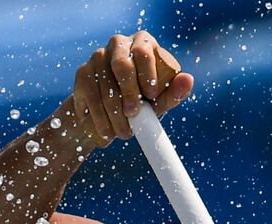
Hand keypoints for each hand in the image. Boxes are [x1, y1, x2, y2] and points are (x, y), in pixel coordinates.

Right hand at [70, 31, 193, 148]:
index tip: (151, 97)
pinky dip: (98, 117)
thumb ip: (174, 92)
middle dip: (129, 93)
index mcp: (142, 43)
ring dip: (114, 113)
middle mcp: (118, 44)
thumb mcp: (159, 100)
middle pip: (122, 65)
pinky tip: (105, 131)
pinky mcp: (83, 72)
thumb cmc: (143, 100)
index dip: (147, 75)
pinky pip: (90, 95)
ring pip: (105, 84)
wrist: (111, 110)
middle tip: (133, 115)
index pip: (143, 52)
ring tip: (122, 132)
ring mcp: (98, 56)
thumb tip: (188, 79)